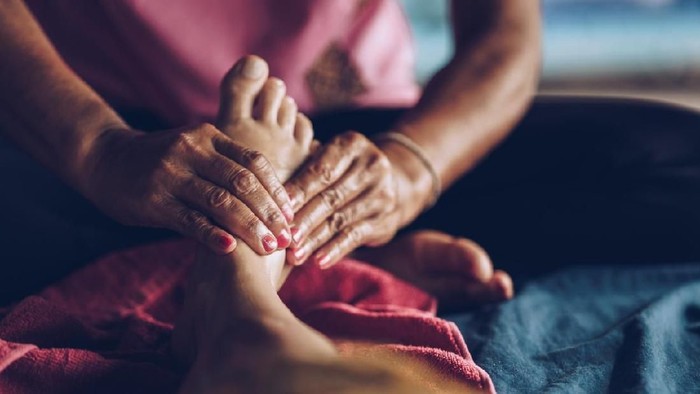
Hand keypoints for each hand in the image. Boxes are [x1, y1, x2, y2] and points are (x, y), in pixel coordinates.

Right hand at [81, 124, 293, 253]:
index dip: (276, 190)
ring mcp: (172, 174)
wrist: (104, 159)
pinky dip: (213, 234)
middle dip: (269, 212)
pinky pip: (189, 220)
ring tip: (268, 248)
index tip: (292, 214)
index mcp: (209, 137)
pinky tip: (231, 249)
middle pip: (243, 183)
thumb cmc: (162, 162)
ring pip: (221, 202)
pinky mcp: (153, 199)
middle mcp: (193, 150)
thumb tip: (271, 199)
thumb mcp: (195, 151)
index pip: (254, 162)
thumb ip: (225, 166)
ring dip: (250, 227)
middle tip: (287, 237)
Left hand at [284, 131, 431, 267]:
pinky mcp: (385, 220)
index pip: (322, 170)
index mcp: (352, 145)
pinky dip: (335, 249)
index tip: (278, 209)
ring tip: (294, 255)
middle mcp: (372, 166)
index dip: (299, 190)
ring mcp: (382, 194)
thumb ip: (303, 167)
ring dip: (315, 239)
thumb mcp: (329, 157)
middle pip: (331, 197)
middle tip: (282, 237)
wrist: (392, 181)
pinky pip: (355, 236)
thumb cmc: (342, 169)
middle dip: (304, 219)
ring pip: (341, 220)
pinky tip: (318, 260)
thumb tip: (265, 191)